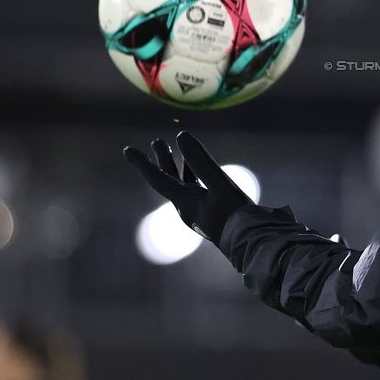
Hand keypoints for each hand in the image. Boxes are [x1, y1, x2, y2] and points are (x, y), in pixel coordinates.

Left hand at [123, 131, 252, 243]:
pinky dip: (194, 173)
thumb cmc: (235, 215)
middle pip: (169, 180)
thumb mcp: (219, 184)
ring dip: (178, 165)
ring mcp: (199, 210)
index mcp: (184, 204)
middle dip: (162, 160)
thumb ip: (201, 161)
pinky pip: (196, 188)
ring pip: (183, 183)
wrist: (252, 243)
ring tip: (176, 147)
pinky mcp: (212, 211)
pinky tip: (200, 169)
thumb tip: (181, 135)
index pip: (157, 179)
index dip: (142, 163)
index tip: (127, 150)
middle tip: (156, 141)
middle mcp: (187, 207)